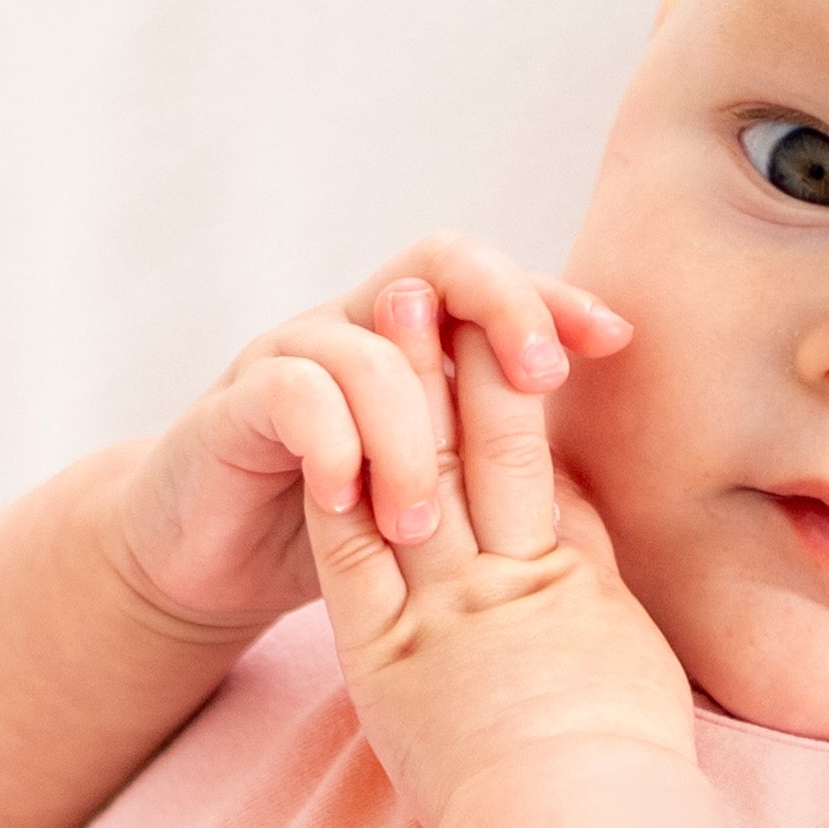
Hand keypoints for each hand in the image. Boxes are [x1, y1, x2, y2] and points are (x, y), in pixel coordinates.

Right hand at [107, 233, 633, 633]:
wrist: (213, 561)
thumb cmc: (343, 528)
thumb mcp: (436, 499)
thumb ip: (496, 472)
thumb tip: (600, 490)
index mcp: (414, 346)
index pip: (493, 287)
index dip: (554, 300)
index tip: (615, 341)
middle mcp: (355, 329)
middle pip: (436, 266)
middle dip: (501, 308)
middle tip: (538, 381)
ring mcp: (291, 360)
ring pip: (370, 346)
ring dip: (408, 436)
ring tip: (420, 524)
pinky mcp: (232, 407)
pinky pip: (292, 392)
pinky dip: (330, 446)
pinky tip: (344, 502)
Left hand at [304, 287, 699, 827]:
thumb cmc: (626, 783)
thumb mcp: (632, 676)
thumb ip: (603, 609)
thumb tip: (588, 563)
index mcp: (581, 592)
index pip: (548, 477)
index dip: (523, 398)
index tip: (504, 340)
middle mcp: (515, 583)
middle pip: (492, 444)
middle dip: (461, 357)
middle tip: (433, 287)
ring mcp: (449, 610)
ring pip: (428, 470)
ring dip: (401, 385)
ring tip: (383, 313)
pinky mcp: (386, 653)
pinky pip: (355, 550)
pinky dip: (342, 480)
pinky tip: (325, 425)